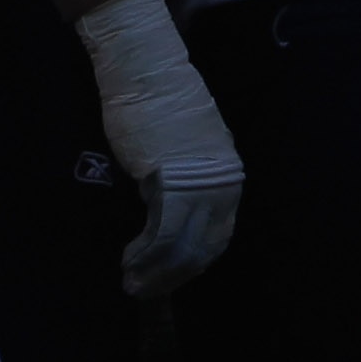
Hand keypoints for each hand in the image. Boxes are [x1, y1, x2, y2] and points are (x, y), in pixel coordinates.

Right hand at [78, 0, 244, 296]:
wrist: (144, 71)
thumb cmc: (155, 106)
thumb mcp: (180, 152)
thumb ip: (183, 185)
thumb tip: (168, 219)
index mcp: (229, 175)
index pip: (219, 235)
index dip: (194, 263)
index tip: (171, 277)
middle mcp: (224, 183)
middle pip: (204, 247)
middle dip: (174, 275)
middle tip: (148, 290)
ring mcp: (200, 184)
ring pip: (182, 246)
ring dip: (156, 270)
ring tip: (133, 282)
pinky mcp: (172, 182)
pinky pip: (162, 233)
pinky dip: (145, 254)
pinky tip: (131, 263)